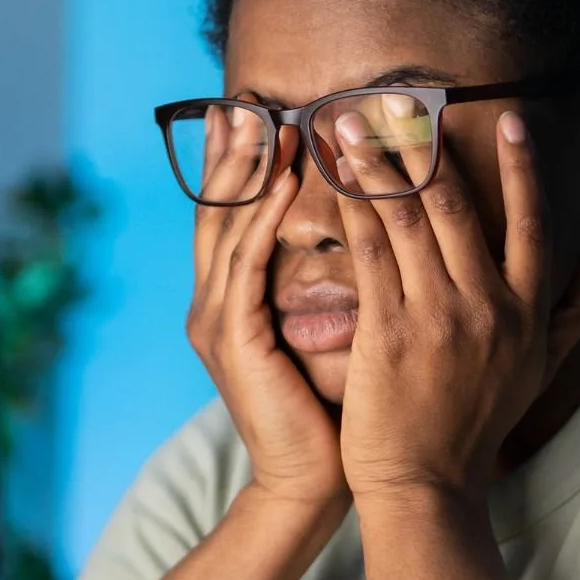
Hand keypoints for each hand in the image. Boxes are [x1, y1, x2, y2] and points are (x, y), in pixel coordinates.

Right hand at [186, 106, 349, 510]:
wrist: (312, 479)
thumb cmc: (329, 410)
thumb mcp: (327, 331)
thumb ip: (327, 281)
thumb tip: (366, 230)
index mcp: (231, 303)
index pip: (230, 219)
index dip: (235, 167)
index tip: (248, 115)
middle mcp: (213, 306)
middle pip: (215, 212)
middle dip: (228, 155)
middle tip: (240, 100)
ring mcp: (216, 322)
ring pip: (227, 230)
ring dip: (245, 174)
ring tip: (264, 123)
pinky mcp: (233, 342)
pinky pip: (246, 268)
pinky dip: (260, 223)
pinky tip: (279, 185)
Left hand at [334, 106, 579, 500]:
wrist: (426, 484)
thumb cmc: (478, 426)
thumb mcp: (540, 370)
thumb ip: (574, 310)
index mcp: (528, 311)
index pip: (531, 221)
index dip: (521, 166)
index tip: (509, 118)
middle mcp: (488, 305)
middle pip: (457, 205)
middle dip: (426, 146)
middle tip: (403, 100)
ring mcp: (437, 316)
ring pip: (407, 218)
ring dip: (377, 162)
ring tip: (353, 122)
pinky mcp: (388, 330)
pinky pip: (368, 252)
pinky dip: (350, 207)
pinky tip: (332, 176)